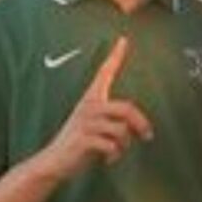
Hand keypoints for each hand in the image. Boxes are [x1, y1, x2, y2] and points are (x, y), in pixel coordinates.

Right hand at [44, 36, 152, 177]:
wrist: (54, 161)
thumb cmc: (79, 143)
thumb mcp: (97, 127)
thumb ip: (115, 120)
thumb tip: (141, 126)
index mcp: (91, 99)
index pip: (104, 73)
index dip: (115, 57)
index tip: (123, 40)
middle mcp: (88, 106)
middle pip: (126, 108)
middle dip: (141, 124)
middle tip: (148, 136)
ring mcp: (85, 122)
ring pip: (121, 129)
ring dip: (125, 144)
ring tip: (117, 150)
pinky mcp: (83, 139)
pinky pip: (112, 145)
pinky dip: (115, 155)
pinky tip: (108, 159)